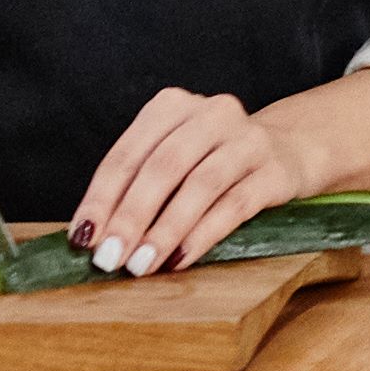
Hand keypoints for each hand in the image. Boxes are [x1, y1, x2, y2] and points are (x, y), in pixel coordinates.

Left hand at [71, 87, 317, 277]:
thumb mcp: (170, 160)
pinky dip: (204, 234)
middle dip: (131, 216)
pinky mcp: (276, 170)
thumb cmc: (210, 162)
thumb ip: (135, 188)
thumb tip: (94, 239)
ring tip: (142, 264)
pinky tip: (181, 258)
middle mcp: (212, 114)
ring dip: (165, 230)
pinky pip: (235, 205)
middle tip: (110, 257)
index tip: (82, 239)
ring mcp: (248, 140)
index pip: (128, 154)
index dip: (101, 199)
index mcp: (173, 106)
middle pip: (163, 167)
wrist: (287, 151)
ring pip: (200, 185)